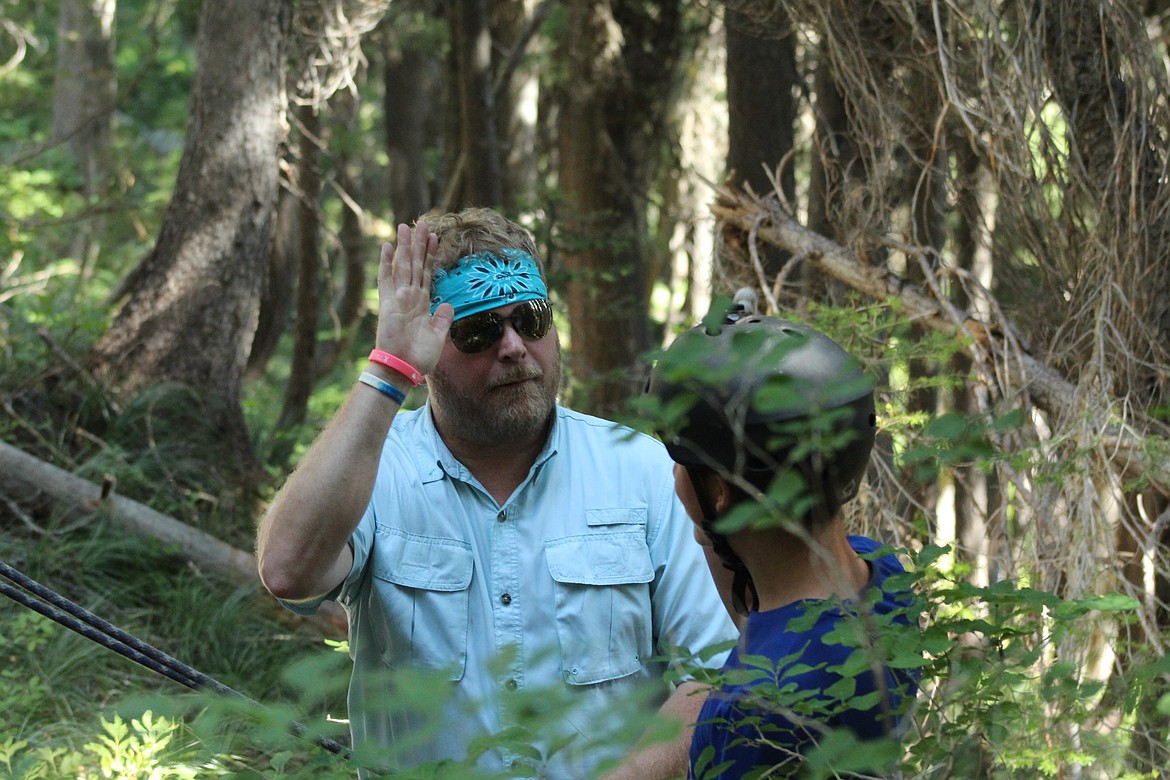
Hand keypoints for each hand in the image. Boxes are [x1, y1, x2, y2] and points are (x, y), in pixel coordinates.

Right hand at [375, 221, 453, 374]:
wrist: (403, 368)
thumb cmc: (419, 357)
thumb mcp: (439, 336)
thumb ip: (443, 319)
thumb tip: (449, 304)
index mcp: (421, 304)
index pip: (427, 273)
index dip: (430, 255)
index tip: (435, 237)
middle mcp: (409, 297)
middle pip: (415, 264)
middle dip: (419, 243)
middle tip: (422, 222)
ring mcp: (398, 298)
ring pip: (403, 265)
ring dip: (405, 246)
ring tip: (406, 226)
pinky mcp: (388, 303)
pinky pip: (386, 278)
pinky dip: (386, 262)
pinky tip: (386, 246)